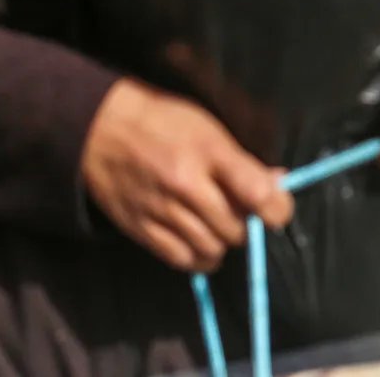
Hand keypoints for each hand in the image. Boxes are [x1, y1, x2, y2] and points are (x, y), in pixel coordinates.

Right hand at [80, 78, 289, 272]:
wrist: (101, 129)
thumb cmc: (162, 121)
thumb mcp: (207, 127)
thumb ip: (241, 161)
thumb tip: (277, 183)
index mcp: (208, 151)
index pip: (255, 191)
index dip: (277, 208)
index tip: (278, 212)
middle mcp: (186, 183)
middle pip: (235, 227)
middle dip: (245, 224)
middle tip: (239, 212)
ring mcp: (161, 209)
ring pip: (211, 249)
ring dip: (222, 243)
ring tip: (217, 227)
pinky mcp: (140, 228)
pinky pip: (180, 259)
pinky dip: (197, 258)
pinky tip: (199, 244)